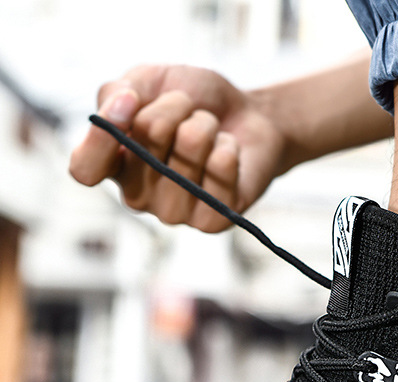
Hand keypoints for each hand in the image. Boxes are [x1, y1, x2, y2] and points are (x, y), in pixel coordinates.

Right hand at [70, 65, 287, 231]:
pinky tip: (228, 152)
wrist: (250, 116)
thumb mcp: (150, 81)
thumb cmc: (195, 102)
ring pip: (186, 158)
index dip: (101, 139)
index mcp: (113, 164)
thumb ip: (118, 91)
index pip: (85, 169)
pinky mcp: (211, 222)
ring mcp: (175, 214)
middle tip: (189, 109)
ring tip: (210, 130)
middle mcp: (138, 196)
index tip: (128, 101)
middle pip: (144, 149)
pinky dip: (228, 148)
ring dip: (204, 127)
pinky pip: (219, 173)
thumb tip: (119, 105)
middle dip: (173, 110)